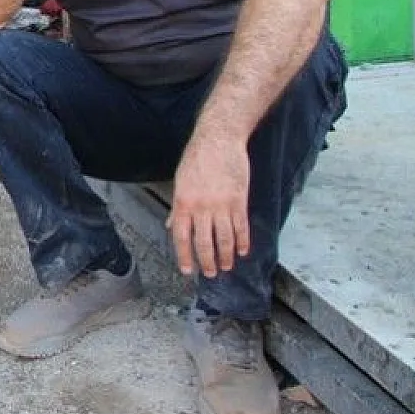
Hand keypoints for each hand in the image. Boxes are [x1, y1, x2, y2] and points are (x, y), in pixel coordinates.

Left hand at [167, 135, 250, 276]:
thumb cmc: (196, 159)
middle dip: (208, 261)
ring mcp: (221, 205)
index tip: (188, 270)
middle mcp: (201, 207)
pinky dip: (242, 241)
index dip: (184, 256)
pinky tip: (242, 251)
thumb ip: (178, 207)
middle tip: (211, 273)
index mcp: (183, 202)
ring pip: (224, 238)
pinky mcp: (239, 200)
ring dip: (226, 256)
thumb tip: (172, 226)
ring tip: (227, 266)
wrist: (218, 140)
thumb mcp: (180, 182)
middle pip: (204, 242)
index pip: (181, 236)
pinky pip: (241, 227)